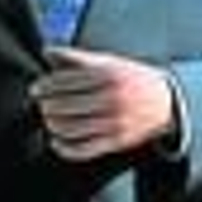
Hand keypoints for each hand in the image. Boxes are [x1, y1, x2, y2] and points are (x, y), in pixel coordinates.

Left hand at [29, 47, 176, 162]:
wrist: (166, 102)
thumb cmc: (132, 79)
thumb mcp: (109, 62)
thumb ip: (78, 58)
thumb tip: (47, 52)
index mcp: (108, 75)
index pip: (65, 81)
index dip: (45, 86)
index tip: (35, 89)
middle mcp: (111, 98)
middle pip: (64, 105)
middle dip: (46, 106)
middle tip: (41, 104)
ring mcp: (114, 122)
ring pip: (70, 128)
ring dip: (52, 125)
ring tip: (48, 119)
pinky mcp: (116, 142)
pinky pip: (83, 149)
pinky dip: (64, 148)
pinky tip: (55, 142)